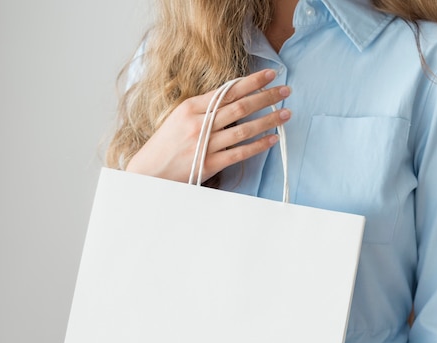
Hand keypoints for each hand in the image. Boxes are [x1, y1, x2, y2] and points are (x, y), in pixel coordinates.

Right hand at [126, 69, 290, 181]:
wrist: (150, 172)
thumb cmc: (166, 144)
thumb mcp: (179, 118)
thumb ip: (204, 109)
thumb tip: (232, 99)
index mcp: (191, 107)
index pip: (228, 91)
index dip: (252, 82)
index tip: (270, 75)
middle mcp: (199, 123)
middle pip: (240, 107)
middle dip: (266, 97)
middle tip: (286, 91)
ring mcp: (205, 144)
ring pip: (244, 129)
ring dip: (268, 120)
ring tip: (286, 114)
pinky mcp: (210, 164)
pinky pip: (240, 153)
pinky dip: (258, 145)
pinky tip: (273, 139)